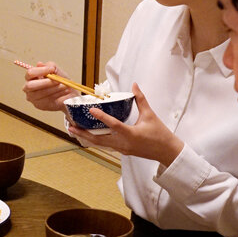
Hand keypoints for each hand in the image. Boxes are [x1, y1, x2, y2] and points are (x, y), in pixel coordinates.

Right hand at [22, 61, 78, 111]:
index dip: (41, 70)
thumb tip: (39, 64)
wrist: (68, 94)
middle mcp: (28, 88)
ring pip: (41, 93)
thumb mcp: (57, 71)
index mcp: (30, 77)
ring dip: (54, 89)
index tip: (52, 69)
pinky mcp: (39, 105)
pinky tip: (64, 91)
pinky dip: (57, 94)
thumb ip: (49, 66)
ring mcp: (33, 98)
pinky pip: (47, 100)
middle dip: (46, 82)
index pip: (30, 73)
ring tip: (64, 86)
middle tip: (58, 80)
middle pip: (31, 85)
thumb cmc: (60, 81)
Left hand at [67, 83, 183, 165]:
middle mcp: (124, 143)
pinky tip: (87, 134)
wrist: (167, 152)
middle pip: (99, 139)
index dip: (102, 117)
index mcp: (132, 134)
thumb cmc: (160, 134)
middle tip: (71, 125)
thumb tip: (134, 85)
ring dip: (86, 137)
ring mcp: (122, 149)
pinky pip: (105, 145)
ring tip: (74, 130)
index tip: (91, 110)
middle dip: (84, 133)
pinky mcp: (122, 150)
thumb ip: (140, 100)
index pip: (114, 125)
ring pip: (100, 144)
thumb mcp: (150, 115)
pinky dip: (95, 140)